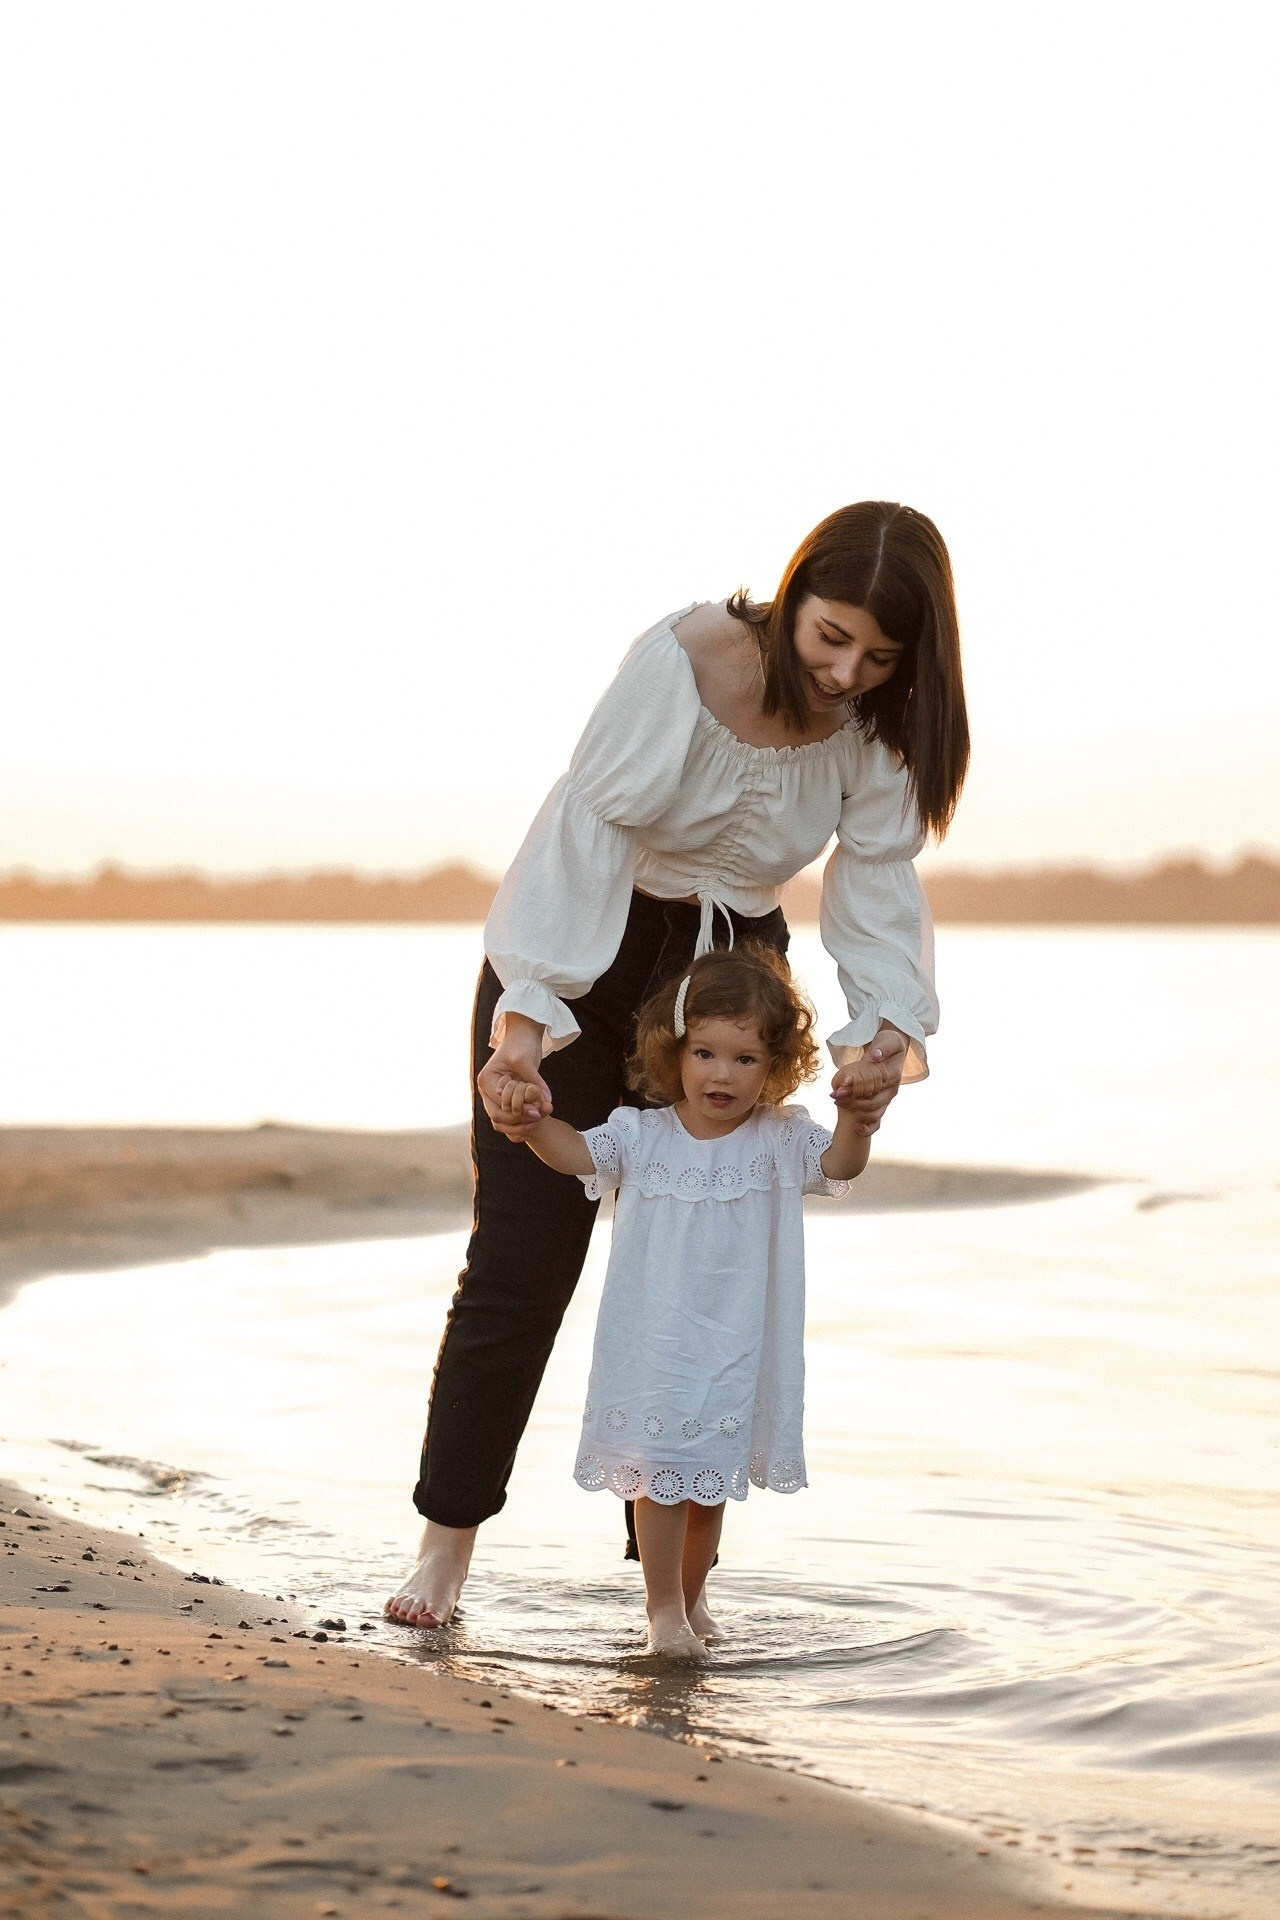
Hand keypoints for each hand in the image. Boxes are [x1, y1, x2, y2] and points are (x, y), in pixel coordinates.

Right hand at [478, 1024, 552, 1141]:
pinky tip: (537, 1120)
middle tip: (539, 1118)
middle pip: (499, 1117)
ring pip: (503, 1121)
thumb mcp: (526, 1061)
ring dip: (521, 1124)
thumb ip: (535, 1082)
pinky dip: (522, 1121)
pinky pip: (511, 1117)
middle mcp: (488, 1091)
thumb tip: (547, 1103)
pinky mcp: (508, 1097)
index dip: (518, 1112)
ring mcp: (497, 1095)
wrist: (523, 1035)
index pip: (499, 1106)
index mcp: (486, 1081)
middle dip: (519, 1121)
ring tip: (540, 1119)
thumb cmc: (521, 1043)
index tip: (538, 1112)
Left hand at [831, 1027, 906, 1135]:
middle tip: (834, 1096)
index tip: (838, 1089)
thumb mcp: (888, 1041)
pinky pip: (878, 1122)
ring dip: (855, 1112)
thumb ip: (882, 1048)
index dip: (855, 1090)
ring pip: (874, 1114)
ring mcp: (887, 1099)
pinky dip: (868, 1128)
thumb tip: (875, 1056)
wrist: (892, 1050)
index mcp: (893, 1077)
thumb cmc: (888, 1044)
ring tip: (837, 1102)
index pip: (874, 1087)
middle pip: (873, 1104)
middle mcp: (892, 1091)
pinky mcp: (882, 1104)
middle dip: (851, 1102)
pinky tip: (855, 1128)